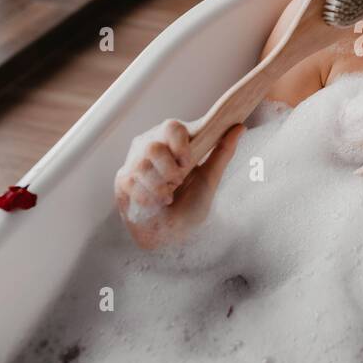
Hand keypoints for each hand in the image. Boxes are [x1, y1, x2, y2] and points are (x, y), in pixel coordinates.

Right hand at [114, 120, 244, 249]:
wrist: (173, 235)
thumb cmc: (191, 205)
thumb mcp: (210, 179)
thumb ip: (222, 153)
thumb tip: (239, 127)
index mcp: (173, 141)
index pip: (172, 127)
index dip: (180, 144)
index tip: (189, 162)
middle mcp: (151, 145)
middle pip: (154, 147)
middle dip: (170, 171)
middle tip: (178, 183)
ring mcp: (134, 162)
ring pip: (142, 167)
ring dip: (160, 187)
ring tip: (168, 196)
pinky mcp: (123, 180)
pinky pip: (132, 183)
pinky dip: (149, 198)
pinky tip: (156, 203)